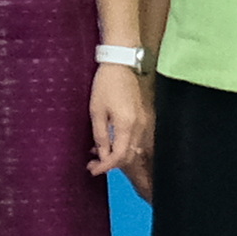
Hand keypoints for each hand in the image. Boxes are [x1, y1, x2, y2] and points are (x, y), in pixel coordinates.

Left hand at [87, 64, 152, 181]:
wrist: (122, 65)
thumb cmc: (106, 85)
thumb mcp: (96, 111)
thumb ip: (101, 135)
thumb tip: (102, 155)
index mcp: (127, 125)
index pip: (120, 156)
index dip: (106, 166)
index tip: (92, 170)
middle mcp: (140, 127)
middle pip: (129, 156)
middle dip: (111, 163)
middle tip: (92, 164)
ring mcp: (144, 122)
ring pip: (132, 148)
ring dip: (116, 155)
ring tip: (95, 153)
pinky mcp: (144, 118)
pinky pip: (134, 138)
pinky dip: (121, 145)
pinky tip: (107, 142)